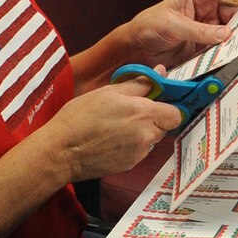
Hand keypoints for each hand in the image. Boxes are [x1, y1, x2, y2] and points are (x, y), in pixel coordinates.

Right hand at [43, 78, 183, 181]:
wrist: (61, 151)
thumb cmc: (80, 117)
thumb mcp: (109, 92)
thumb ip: (139, 83)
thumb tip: (160, 72)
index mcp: (144, 113)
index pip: (176, 113)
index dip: (168, 107)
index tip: (157, 102)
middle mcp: (146, 135)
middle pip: (166, 127)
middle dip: (155, 119)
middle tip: (132, 113)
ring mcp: (139, 153)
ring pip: (153, 139)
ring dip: (143, 132)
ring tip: (118, 126)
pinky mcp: (130, 165)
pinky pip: (140, 151)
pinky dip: (132, 145)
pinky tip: (112, 140)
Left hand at [116, 0, 237, 68]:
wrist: (135, 49)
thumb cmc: (149, 26)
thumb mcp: (173, 25)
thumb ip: (199, 31)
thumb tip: (225, 35)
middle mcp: (205, 12)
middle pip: (232, 14)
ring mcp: (205, 31)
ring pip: (229, 33)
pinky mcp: (203, 48)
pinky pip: (220, 49)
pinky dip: (228, 53)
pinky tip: (236, 56)